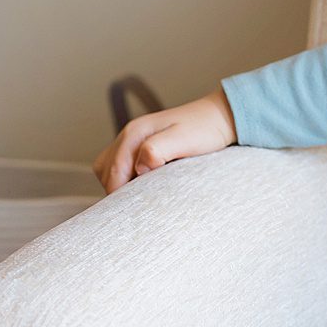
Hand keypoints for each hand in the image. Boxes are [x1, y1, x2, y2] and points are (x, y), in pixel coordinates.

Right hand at [92, 90, 238, 194]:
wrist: (221, 117)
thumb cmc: (205, 129)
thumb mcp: (184, 140)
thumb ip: (158, 150)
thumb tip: (139, 166)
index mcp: (135, 133)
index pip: (113, 170)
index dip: (118, 193)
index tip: (131, 209)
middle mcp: (130, 134)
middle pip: (105, 170)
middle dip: (115, 188)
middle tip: (136, 204)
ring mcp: (135, 139)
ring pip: (110, 167)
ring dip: (119, 182)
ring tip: (139, 194)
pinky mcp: (142, 145)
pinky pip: (123, 164)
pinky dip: (126, 176)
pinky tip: (144, 184)